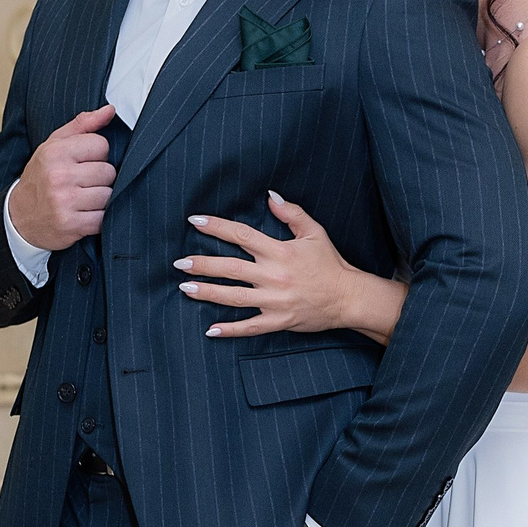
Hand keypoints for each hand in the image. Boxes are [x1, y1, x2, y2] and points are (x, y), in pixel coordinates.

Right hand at [7, 106, 115, 249]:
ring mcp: (65, 201)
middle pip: (108, 171)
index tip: (83, 162)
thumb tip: (110, 110)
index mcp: (55, 152)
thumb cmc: (41, 176)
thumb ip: (83, 125)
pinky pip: (103, 218)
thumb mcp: (54, 145)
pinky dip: (98, 218)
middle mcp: (59, 175)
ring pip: (109, 195)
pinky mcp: (72, 225)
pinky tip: (84, 214)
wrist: (18, 218)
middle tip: (83, 183)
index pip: (101, 145)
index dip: (97, 155)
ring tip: (83, 199)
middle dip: (101, 178)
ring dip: (101, 199)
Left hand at [177, 191, 399, 340]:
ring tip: (185, 288)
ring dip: (208, 293)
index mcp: (280, 252)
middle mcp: (274, 276)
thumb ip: (291, 213)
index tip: (194, 221)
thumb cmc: (330, 263)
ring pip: (234, 297)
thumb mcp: (314, 232)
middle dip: (202, 264)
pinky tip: (211, 330)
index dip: (216, 227)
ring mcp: (275, 301)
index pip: (241, 235)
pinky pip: (251, 327)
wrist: (348, 297)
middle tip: (179, 263)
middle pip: (230, 267)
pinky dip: (231, 330)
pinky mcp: (279, 321)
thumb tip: (269, 196)